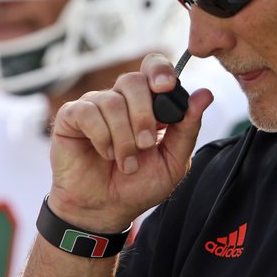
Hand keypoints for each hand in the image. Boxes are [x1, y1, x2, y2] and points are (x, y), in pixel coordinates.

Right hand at [47, 53, 213, 231]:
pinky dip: (101, 136)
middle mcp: (121, 98)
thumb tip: (205, 95)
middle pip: (133, 80)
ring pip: (112, 101)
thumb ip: (188, 128)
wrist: (105, 210)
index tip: (166, 87)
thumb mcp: (173, 162)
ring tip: (126, 162)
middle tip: (145, 145)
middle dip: (144, 115)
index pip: (154, 66)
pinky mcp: (71, 116)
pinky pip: (88, 112)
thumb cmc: (138, 185)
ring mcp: (95, 105)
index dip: (160, 71)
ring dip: (123, 137)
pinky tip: (105, 153)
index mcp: (148, 103)